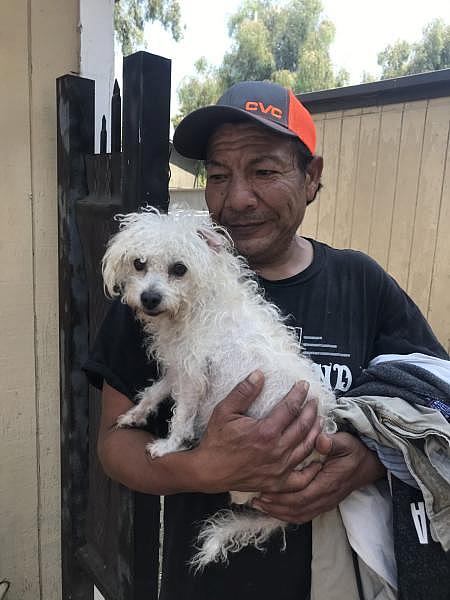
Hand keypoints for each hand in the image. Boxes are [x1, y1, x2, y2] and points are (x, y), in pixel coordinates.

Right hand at [190, 370, 322, 493]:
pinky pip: (302, 479)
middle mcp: (276, 451)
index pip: (290, 408)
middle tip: (314, 401)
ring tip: (319, 420)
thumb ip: (243, 392)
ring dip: (316, 432)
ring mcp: (279, 469)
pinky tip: (318, 460)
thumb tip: (259, 374)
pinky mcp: (277, 483)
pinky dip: (313, 470)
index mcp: (265, 432)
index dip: (299, 394)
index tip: (304, 385)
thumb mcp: (224, 411)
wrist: (208, 471)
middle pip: (303, 427)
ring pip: (306, 448)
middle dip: (311, 410)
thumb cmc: (216, 440)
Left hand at [252, 432, 385, 522]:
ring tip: (260, 505)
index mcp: (329, 482)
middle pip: (297, 509)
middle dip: (275, 506)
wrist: (369, 463)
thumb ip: (332, 442)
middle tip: (255, 498)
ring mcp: (326, 502)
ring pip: (300, 515)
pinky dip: (288, 515)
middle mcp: (326, 497)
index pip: (302, 496)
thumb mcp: (345, 441)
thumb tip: (320, 440)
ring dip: (279, 512)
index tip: (264, 489)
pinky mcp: (324, 503)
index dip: (282, 496)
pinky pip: (304, 515)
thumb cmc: (354, 450)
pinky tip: (275, 509)